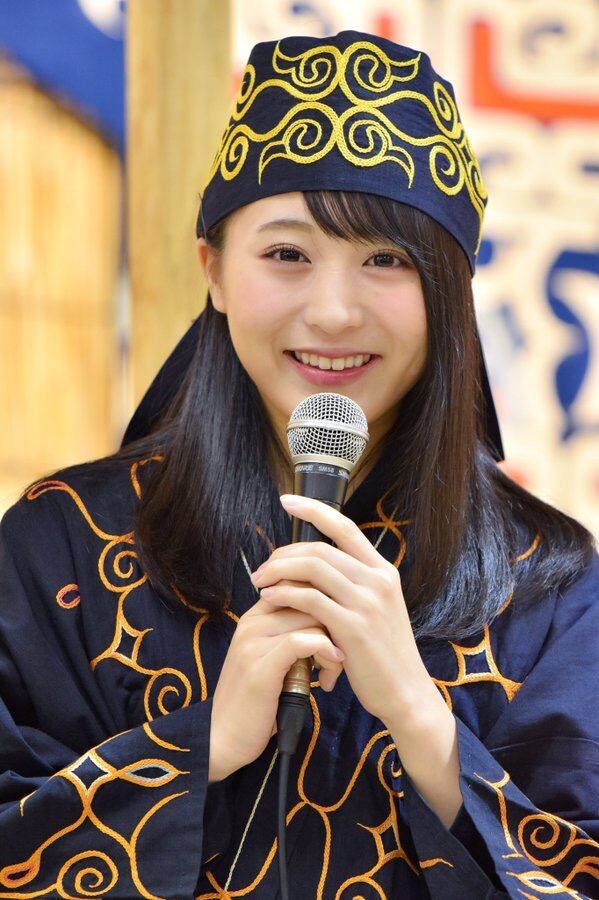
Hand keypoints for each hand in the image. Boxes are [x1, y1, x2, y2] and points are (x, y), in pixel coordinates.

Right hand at [209, 596, 344, 781]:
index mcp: (255, 616)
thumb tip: (330, 621)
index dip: (325, 605)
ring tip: (330, 675)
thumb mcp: (274, 659)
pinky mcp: (260, 666)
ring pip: (312, 620)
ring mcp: (253, 642)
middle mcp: (252, 622)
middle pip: (310, 600)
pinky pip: (302, 642)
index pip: (298, 585)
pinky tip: (329, 674)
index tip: (336, 633)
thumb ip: (293, 636)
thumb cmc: (257, 702)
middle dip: (334, 627)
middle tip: (336, 660)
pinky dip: (324, 653)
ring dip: (332, 646)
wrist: (223, 738)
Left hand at [250, 494, 437, 728]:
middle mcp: (378, 581)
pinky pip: (311, 599)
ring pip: (313, 567)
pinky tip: (270, 600)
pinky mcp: (354, 627)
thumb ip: (353, 584)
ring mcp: (367, 603)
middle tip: (262, 569)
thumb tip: (313, 565)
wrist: (405, 693)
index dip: (314, 509)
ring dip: (279, 572)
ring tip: (260, 584)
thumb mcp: (377, 609)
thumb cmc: (382, 654)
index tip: (286, 500)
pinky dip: (285, 595)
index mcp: (383, 571)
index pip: (345, 527)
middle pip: (320, 547)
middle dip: (283, 553)